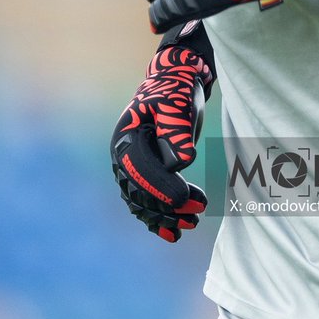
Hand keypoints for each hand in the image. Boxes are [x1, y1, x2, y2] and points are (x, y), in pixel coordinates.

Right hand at [111, 45, 212, 241]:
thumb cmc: (176, 91)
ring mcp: (132, 167)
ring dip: (164, 217)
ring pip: (142, 202)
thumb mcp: (177, 103)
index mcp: (126, 136)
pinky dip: (158, 219)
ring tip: (191, 224)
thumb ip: (177, 129)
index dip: (160, 186)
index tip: (184, 199)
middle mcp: (123, 155)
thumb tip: (181, 162)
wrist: (176, 84)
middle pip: (139, 190)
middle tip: (196, 214)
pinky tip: (173, 234)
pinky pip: (146, 202)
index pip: (139, 168)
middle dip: (166, 206)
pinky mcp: (146, 174)